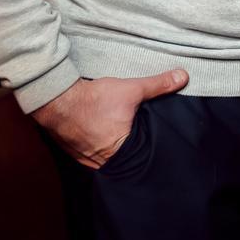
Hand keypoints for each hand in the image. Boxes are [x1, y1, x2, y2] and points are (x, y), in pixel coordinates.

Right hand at [31, 68, 187, 169]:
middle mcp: (102, 162)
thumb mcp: (131, 89)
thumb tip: (183, 77)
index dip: (148, 145)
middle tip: (134, 133)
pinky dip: (96, 146)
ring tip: (117, 133)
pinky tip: (99, 134)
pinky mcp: (73, 153)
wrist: (56, 99)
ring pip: (106, 157)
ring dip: (112, 147)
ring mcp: (86, 160)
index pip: (142, 155)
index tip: (151, 138)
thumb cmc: (94, 98)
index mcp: (121, 152)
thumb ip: (159, 85)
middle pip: (124, 157)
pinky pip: (90, 154)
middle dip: (130, 147)